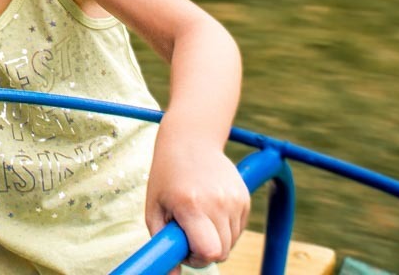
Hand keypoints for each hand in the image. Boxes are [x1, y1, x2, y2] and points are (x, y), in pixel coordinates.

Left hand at [145, 142, 249, 272]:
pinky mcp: (244, 197)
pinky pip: (238, 228)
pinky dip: (225, 226)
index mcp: (191, 205)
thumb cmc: (167, 176)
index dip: (196, 258)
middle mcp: (217, 202)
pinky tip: (210, 208)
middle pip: (222, 252)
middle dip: (204, 251)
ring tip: (198, 216)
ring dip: (215, 238)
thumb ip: (162, 244)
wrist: (190, 140)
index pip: (208, 252)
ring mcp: (234, 199)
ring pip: (231, 242)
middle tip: (188, 233)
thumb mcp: (154, 208)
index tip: (185, 247)